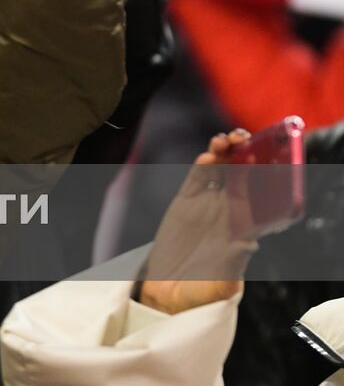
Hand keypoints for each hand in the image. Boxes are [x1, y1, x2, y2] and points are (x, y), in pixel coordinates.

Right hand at [139, 129, 256, 314]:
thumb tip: (249, 240)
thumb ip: (235, 260)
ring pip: (218, 173)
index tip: (268, 157)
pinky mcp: (183, 205)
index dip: (264, 174)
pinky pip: (195, 181)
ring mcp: (205, 207)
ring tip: (225, 140)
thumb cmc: (202, 292)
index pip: (260, 194)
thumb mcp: (224, 281)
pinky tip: (207, 158)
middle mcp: (227, 213)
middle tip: (244, 138)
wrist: (168, 296)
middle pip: (240, 176)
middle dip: (244, 155)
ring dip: (223, 154)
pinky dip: (201, 168)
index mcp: (243, 228)